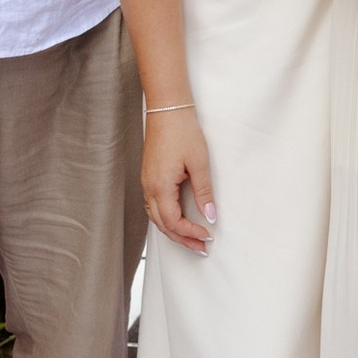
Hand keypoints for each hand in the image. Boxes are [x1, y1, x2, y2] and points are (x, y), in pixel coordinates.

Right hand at [142, 106, 214, 249]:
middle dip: (182, 239)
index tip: (208, 236)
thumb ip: (204, 192)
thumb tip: (210, 217)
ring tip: (191, 239)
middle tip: (201, 248)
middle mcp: (149, 188)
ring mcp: (147, 183)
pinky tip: (178, 220)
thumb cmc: (183, 132)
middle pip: (163, 225)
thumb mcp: (199, 163)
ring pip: (156, 217)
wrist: (167, 109)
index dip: (190, 233)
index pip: (174, 222)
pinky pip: (153, 206)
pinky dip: (166, 218)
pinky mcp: (149, 177)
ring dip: (173, 231)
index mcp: (160, 187)